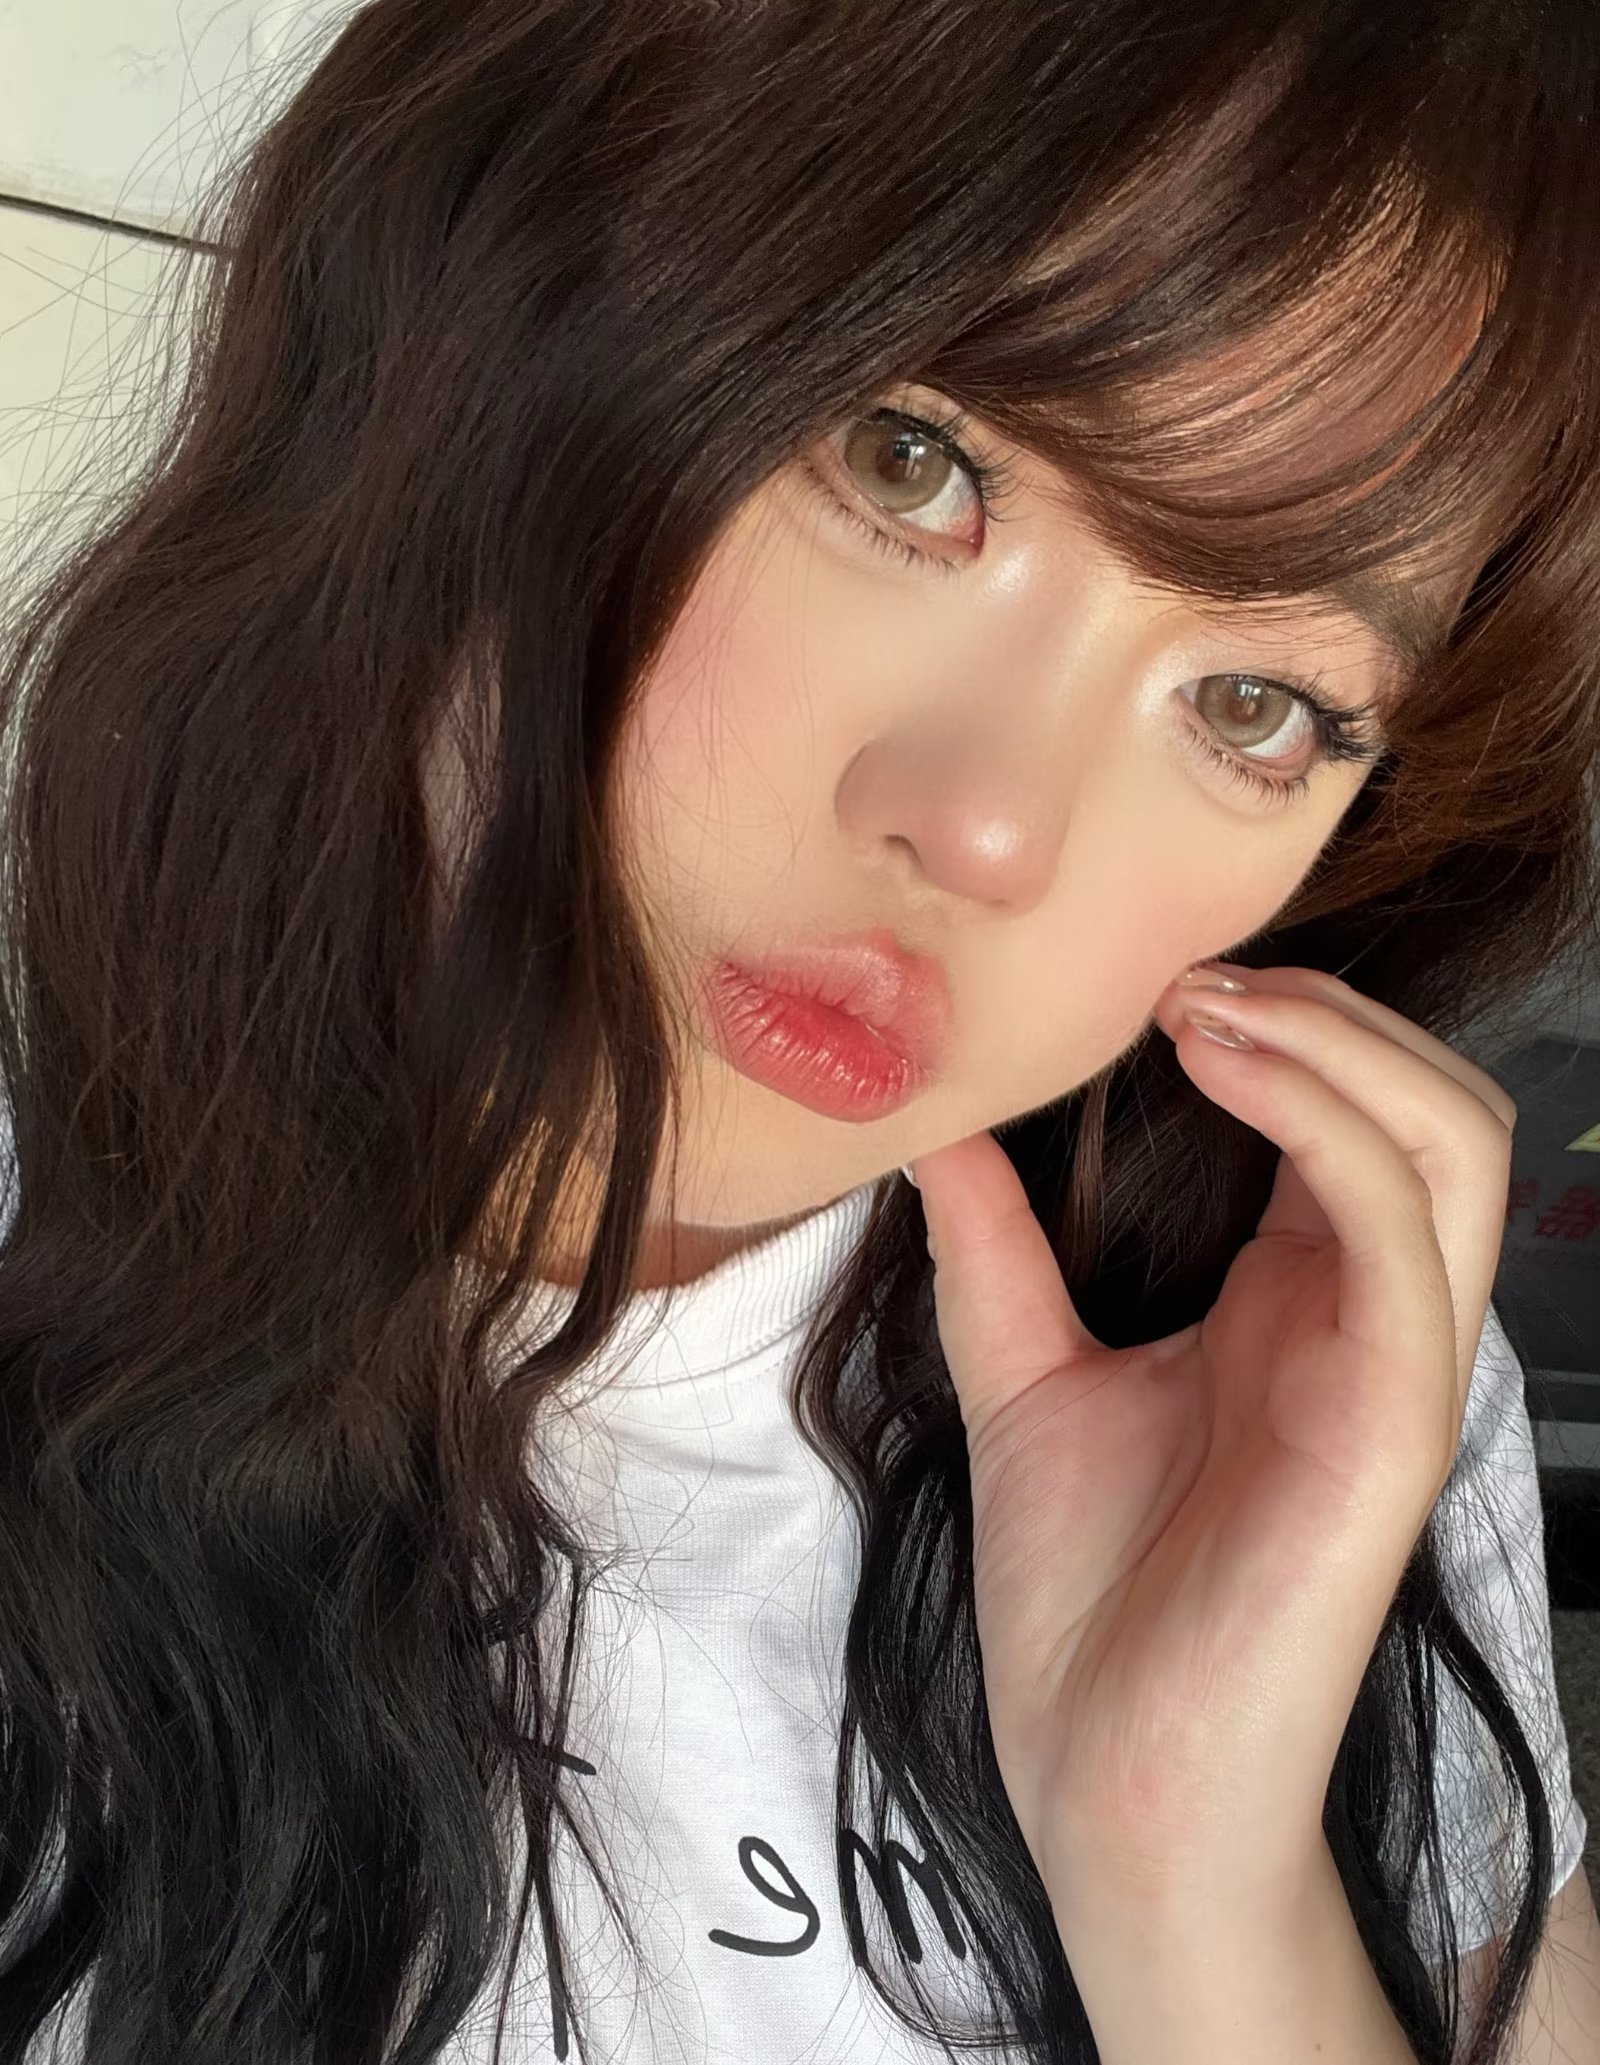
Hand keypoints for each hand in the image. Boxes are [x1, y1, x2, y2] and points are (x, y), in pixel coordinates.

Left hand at [908, 962, 1516, 1912]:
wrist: (1105, 1778)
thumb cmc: (1087, 1597)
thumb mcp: (1022, 1379)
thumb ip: (995, 1250)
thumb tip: (932, 1124)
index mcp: (1298, 1301)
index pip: (1353, 1116)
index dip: (1279, 1023)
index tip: (1148, 974)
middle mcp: (1365, 1317)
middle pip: (1434, 1106)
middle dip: (1329, 1009)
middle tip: (1189, 972)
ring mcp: (1392, 1366)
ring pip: (1452, 1143)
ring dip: (1337, 1040)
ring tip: (1205, 1001)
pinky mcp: (1390, 1422)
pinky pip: (1404, 1234)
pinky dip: (1327, 1122)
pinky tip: (1222, 1067)